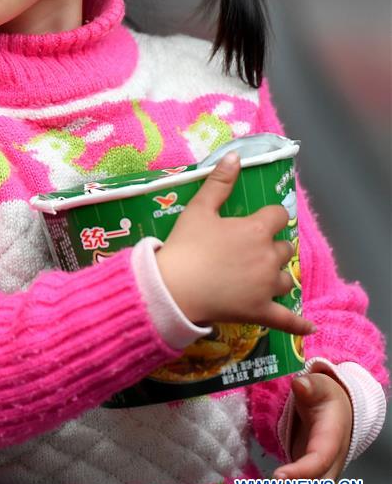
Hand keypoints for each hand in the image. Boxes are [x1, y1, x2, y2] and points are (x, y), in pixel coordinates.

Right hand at [155, 152, 313, 333]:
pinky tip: (309, 327)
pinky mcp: (261, 312)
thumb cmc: (186, 245)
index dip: (270, 217)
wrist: (174, 287)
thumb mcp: (199, 208)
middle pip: (284, 248)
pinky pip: (287, 320)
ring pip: (286, 278)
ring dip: (278, 275)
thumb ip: (219, 182)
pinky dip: (298, 324)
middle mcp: (268, 257)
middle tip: (251, 249)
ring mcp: (267, 287)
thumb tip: (235, 156)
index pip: (278, 215)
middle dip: (272, 246)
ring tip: (264, 276)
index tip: (258, 220)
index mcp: (255, 229)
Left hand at [248, 371, 353, 483]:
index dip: (300, 472)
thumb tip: (300, 385)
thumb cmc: (327, 399)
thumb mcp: (322, 387)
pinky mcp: (306, 478)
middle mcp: (328, 465)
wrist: (338, 410)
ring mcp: (318, 475)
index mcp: (331, 441)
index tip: (276, 477)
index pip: (319, 461)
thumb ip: (311, 386)